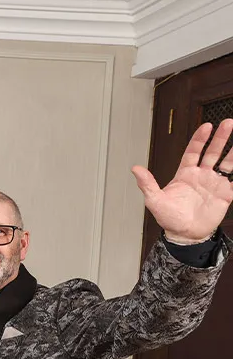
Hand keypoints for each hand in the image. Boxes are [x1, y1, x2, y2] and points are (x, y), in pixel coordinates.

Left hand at [133, 118, 232, 243]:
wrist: (185, 235)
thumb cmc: (169, 218)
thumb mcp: (155, 201)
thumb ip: (147, 184)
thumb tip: (135, 169)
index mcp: (185, 174)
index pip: (193, 151)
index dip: (200, 139)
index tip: (206, 126)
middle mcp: (201, 175)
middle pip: (212, 152)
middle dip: (220, 138)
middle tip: (228, 123)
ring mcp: (214, 183)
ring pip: (226, 162)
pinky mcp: (225, 193)